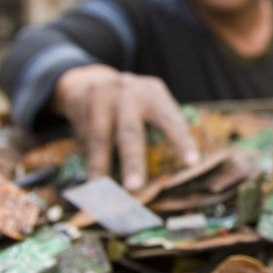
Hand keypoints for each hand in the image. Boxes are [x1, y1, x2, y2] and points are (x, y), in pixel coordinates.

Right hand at [53, 65, 200, 189]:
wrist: (90, 80)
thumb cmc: (131, 105)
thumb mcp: (148, 105)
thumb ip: (157, 130)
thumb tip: (163, 177)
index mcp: (154, 94)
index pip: (171, 120)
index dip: (181, 141)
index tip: (192, 162)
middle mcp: (128, 92)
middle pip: (131, 131)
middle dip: (132, 161)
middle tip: (135, 187)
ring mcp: (102, 97)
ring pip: (100, 138)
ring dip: (101, 167)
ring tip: (102, 191)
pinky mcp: (80, 104)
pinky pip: (84, 138)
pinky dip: (88, 160)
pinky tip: (91, 179)